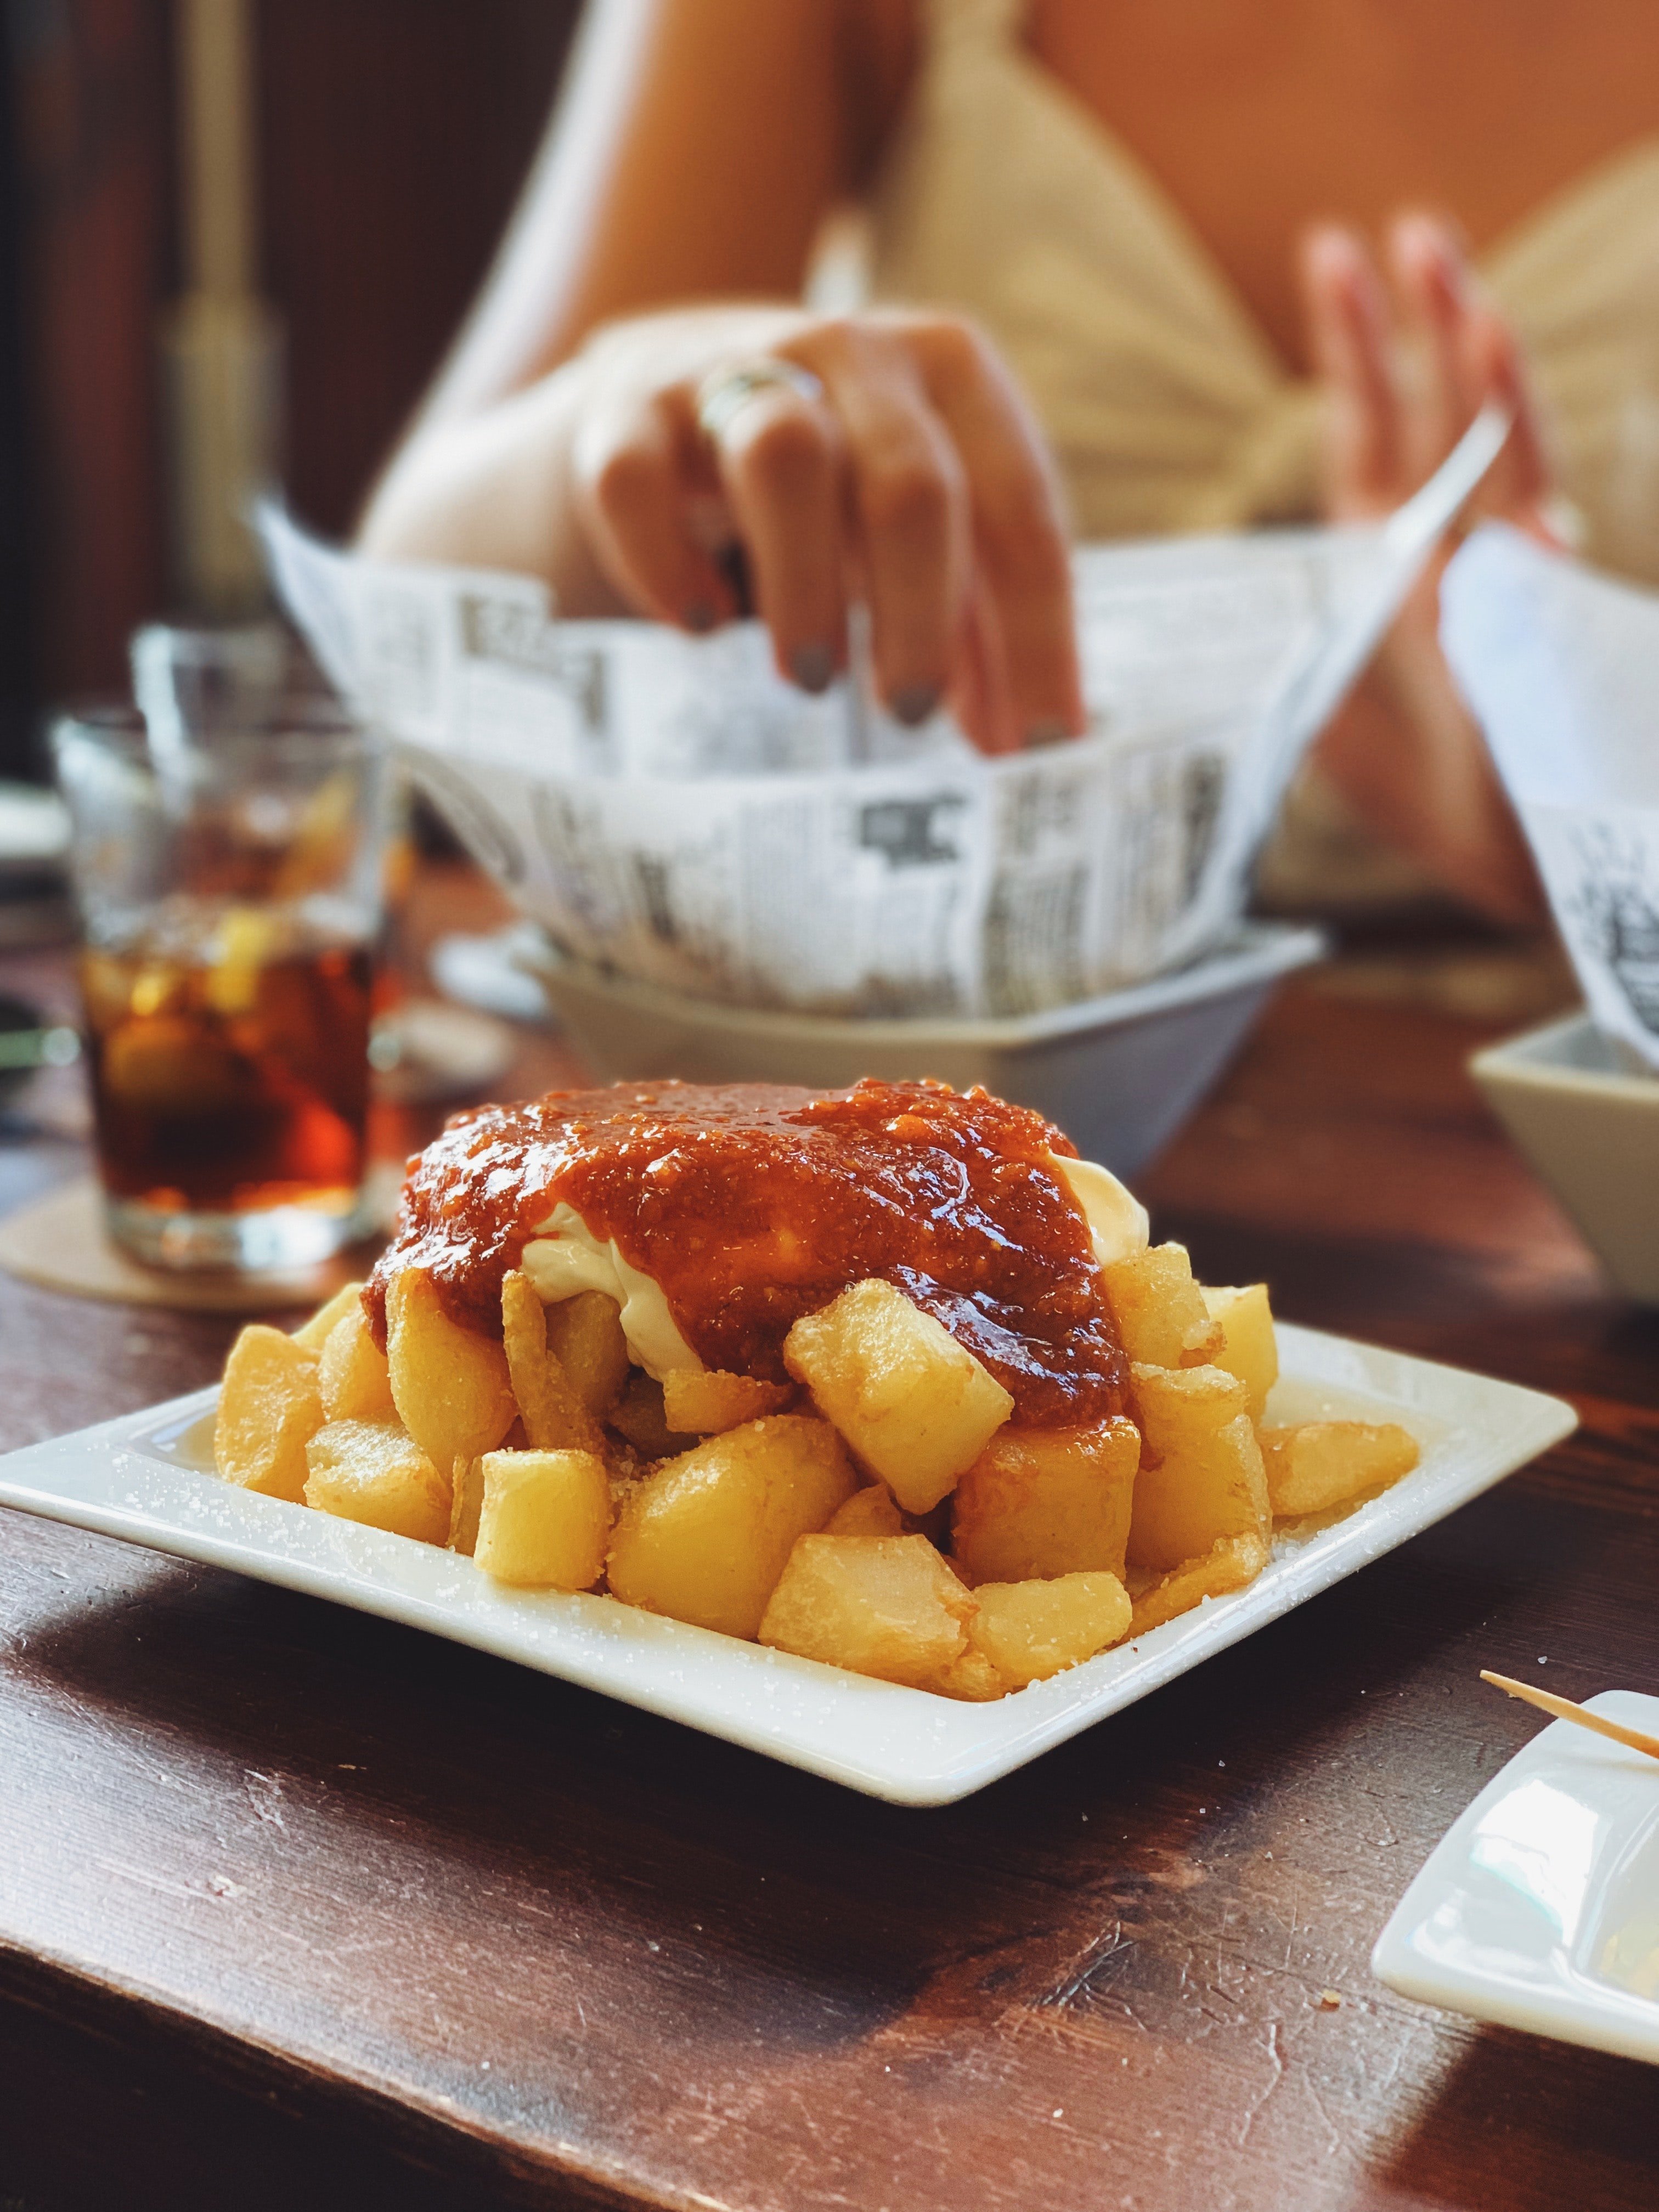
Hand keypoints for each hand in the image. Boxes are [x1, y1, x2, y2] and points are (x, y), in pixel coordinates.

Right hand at [567, 305, 1084, 752]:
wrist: (674, 392)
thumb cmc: (832, 485)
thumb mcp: (921, 530)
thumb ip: (979, 621)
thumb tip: (1031, 745)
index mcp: (951, 372)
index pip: (1020, 511)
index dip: (1038, 640)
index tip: (1034, 749)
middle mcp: (851, 353)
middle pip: (911, 484)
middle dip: (921, 615)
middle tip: (909, 713)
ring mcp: (733, 370)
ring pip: (783, 459)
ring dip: (806, 585)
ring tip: (812, 680)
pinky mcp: (628, 410)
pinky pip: (638, 480)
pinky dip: (667, 563)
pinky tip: (697, 626)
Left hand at [1299, 213, 1551, 921]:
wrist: (1501, 849)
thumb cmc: (1418, 786)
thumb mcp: (1319, 703)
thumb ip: (1290, 638)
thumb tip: (1219, 607)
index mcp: (1387, 556)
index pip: (1368, 428)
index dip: (1355, 346)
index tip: (1334, 253)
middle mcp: (1454, 546)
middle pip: (1439, 413)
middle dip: (1426, 325)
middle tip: (1407, 231)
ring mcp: (1512, 573)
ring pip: (1501, 452)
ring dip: (1482, 376)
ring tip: (1464, 295)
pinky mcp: (1552, 619)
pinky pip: (1540, 539)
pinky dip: (1524, 484)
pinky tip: (1512, 436)